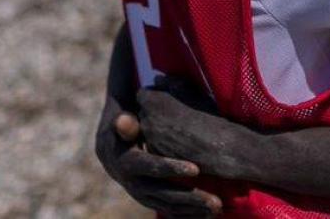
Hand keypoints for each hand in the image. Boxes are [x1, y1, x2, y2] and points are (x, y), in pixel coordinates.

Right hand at [94, 94, 221, 216]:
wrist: (112, 149)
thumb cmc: (126, 127)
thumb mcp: (124, 122)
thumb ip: (127, 122)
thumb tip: (122, 119)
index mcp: (128, 162)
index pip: (151, 166)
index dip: (172, 168)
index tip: (197, 169)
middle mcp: (134, 183)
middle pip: (163, 193)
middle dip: (190, 197)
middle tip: (216, 201)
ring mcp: (142, 194)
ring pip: (168, 205)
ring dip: (192, 208)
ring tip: (217, 208)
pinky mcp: (150, 200)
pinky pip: (168, 209)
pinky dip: (186, 213)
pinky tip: (207, 215)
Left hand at [138, 76, 249, 181]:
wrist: (222, 150)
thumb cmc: (211, 118)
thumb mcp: (194, 94)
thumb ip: (173, 85)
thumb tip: (158, 79)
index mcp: (155, 102)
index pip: (143, 94)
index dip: (155, 95)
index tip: (167, 97)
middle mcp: (148, 122)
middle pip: (144, 112)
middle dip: (154, 111)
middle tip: (174, 112)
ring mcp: (151, 141)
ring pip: (148, 129)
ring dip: (157, 127)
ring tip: (179, 128)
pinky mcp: (158, 157)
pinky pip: (154, 145)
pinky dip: (162, 142)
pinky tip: (180, 142)